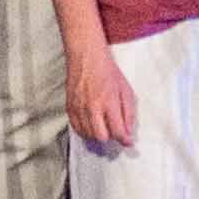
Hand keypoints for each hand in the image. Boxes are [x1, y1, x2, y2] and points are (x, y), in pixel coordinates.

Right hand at [62, 35, 137, 151]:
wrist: (86, 57)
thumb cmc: (107, 71)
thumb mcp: (126, 90)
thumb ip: (128, 113)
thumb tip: (129, 133)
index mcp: (109, 102)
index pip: (117, 131)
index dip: (125, 139)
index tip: (128, 141)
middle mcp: (92, 107)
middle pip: (101, 137)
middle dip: (110, 138)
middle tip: (114, 132)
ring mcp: (79, 108)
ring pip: (88, 135)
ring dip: (98, 135)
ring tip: (104, 128)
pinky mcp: (69, 107)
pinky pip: (76, 129)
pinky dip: (85, 131)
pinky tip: (91, 126)